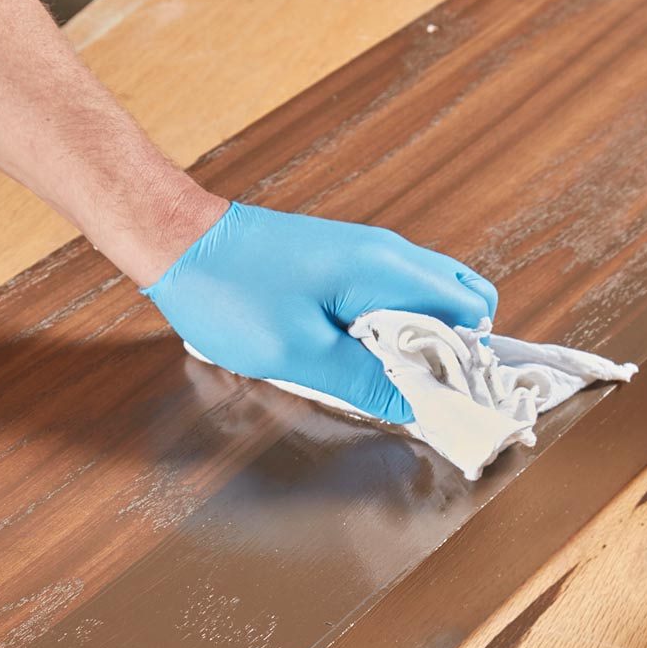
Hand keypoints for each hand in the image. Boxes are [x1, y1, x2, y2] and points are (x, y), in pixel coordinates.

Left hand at [140, 201, 498, 423]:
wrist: (178, 242)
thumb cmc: (229, 293)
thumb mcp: (296, 353)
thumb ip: (362, 381)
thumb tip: (415, 405)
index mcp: (385, 270)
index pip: (469, 314)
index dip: (467, 364)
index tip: (448, 405)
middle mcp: (386, 253)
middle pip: (456, 302)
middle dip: (448, 353)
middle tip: (414, 396)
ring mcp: (363, 253)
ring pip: (421, 299)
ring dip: (413, 342)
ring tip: (380, 381)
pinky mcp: (338, 260)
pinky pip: (386, 295)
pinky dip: (386, 327)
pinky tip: (353, 357)